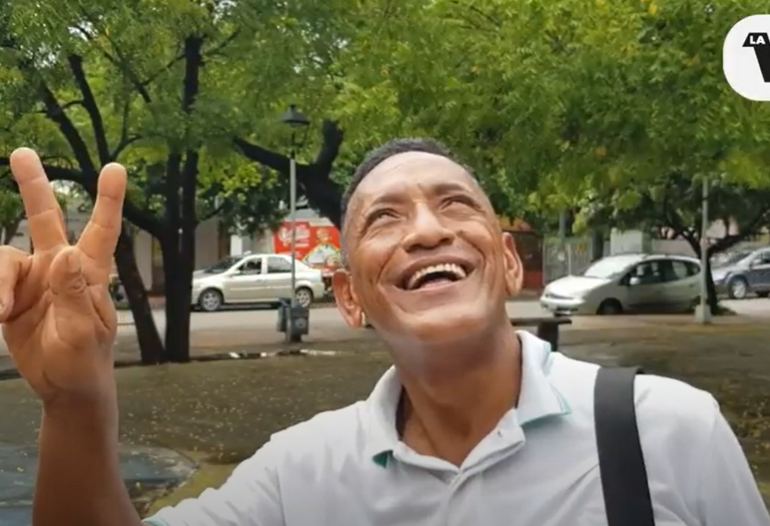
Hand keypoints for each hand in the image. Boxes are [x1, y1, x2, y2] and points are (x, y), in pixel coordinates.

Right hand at [0, 148, 125, 405]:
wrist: (65, 388)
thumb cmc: (84, 362)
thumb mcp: (81, 333)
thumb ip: (73, 294)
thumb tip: (66, 253)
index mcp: (90, 275)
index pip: (102, 232)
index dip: (109, 200)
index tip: (117, 168)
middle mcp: (61, 269)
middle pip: (46, 220)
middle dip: (34, 187)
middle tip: (22, 153)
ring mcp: (35, 281)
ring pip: (4, 256)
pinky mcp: (12, 295)